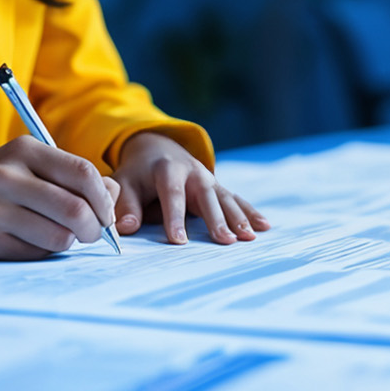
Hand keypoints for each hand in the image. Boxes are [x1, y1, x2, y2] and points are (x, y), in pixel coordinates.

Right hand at [0, 136, 119, 259]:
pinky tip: (34, 240)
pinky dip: (45, 251)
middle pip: (75, 209)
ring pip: (59, 237)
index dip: (104, 198)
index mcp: (23, 150)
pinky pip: (36, 253)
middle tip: (92, 233)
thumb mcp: (28, 163)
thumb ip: (71, 175)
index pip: (83, 174)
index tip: (106, 212)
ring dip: (70, 242)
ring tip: (63, 236)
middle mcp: (6, 176)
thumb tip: (114, 194)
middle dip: (94, 228)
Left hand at [112, 131, 269, 244]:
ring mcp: (210, 179)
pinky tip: (264, 226)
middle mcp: (193, 172)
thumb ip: (126, 205)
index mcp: (167, 169)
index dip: (174, 217)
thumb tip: (125, 227)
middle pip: (206, 196)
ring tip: (249, 237)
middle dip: (216, 219)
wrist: (157, 149)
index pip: (172, 194)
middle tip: (225, 241)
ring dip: (238, 217)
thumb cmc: (138, 173)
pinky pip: (237, 200)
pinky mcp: (219, 188)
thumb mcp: (125, 183)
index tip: (178, 241)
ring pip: (225, 198)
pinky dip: (250, 212)